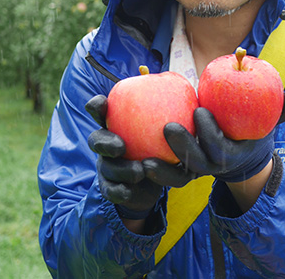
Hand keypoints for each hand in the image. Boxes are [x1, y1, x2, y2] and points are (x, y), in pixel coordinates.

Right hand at [85, 95, 192, 218]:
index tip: (103, 103)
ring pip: (108, 167)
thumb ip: (172, 113)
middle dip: (105, 141)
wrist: (152, 181)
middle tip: (121, 146)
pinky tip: (130, 190)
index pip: (101, 111)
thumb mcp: (167, 130)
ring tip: (139, 171)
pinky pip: (113, 190)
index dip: (97, 106)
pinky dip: (120, 190)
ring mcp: (107, 166)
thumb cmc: (161, 146)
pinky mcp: (111, 188)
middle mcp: (107, 144)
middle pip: (97, 140)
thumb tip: (187, 94)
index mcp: (116, 125)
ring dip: (122, 169)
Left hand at [148, 90, 284, 183]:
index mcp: (231, 154)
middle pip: (196, 162)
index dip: (210, 133)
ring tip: (143, 157)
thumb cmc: (251, 126)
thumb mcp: (267, 117)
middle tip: (168, 127)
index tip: (200, 110)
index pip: (220, 147)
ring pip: (177, 174)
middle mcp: (211, 166)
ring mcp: (194, 169)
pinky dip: (149, 168)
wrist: (238, 149)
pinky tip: (133, 153)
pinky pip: (163, 171)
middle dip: (183, 148)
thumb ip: (281, 108)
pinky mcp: (178, 167)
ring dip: (161, 169)